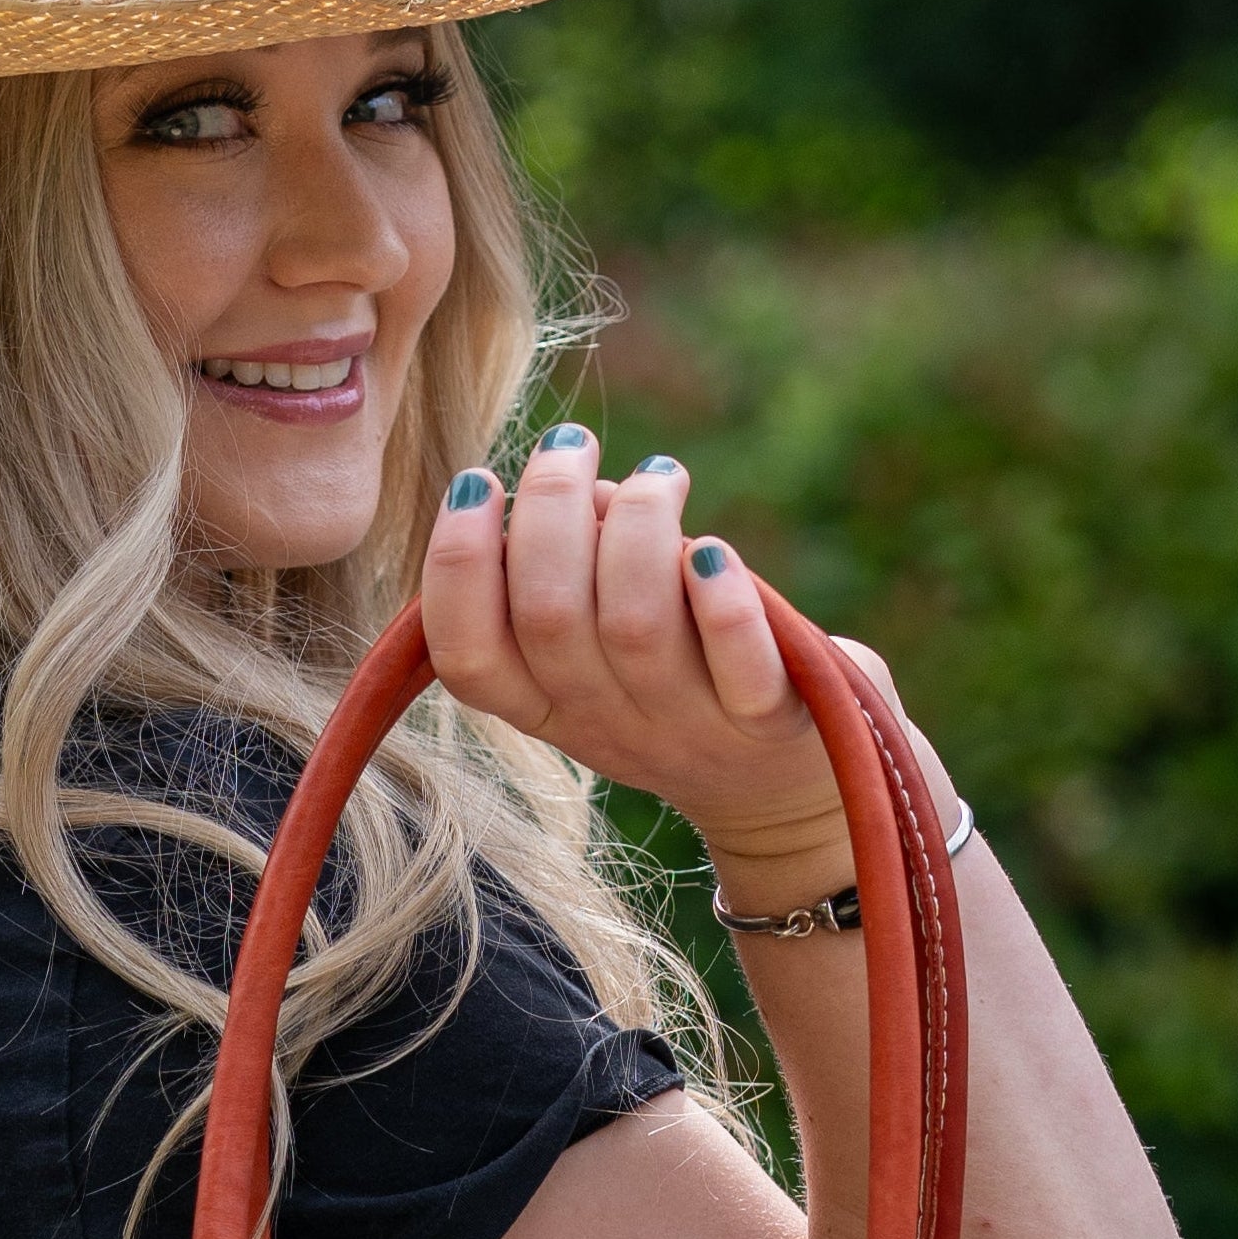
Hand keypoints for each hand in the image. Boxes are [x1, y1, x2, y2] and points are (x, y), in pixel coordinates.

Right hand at [419, 429, 861, 893]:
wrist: (781, 793)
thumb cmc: (679, 684)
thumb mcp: (599, 652)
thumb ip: (570, 570)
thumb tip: (570, 481)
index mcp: (545, 709)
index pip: (467, 656)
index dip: (456, 564)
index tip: (478, 483)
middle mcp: (606, 725)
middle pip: (548, 616)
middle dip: (552, 503)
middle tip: (572, 445)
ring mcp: (686, 728)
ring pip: (636, 624)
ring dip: (640, 522)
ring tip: (661, 475)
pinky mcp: (768, 723)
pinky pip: (739, 665)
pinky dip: (722, 599)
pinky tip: (712, 551)